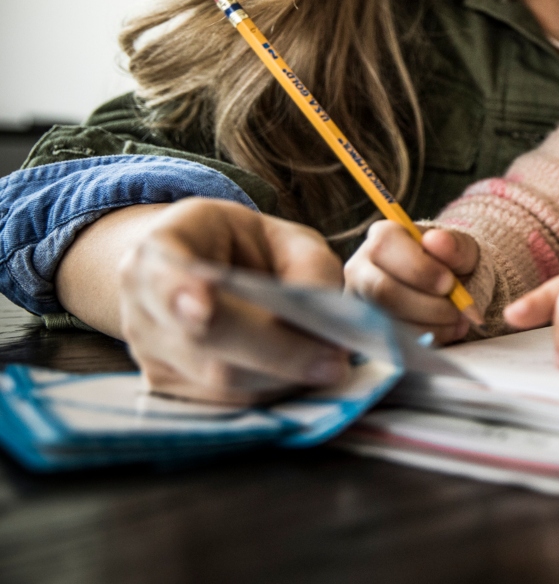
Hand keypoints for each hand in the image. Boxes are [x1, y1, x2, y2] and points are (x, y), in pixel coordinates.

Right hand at [114, 198, 349, 404]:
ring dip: (282, 378)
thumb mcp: (287, 237)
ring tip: (327, 365)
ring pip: (219, 381)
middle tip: (334, 361)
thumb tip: (327, 325)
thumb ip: (310, 269)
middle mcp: (141, 302)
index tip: (202, 310)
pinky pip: (224, 403)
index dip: (181, 293)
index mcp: (162, 247)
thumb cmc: (250, 248)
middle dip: (276, 353)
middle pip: (205, 340)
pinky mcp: (166, 388)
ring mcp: (147, 351)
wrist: (203, 267)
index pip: (165, 274)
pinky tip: (299, 375)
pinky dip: (270, 392)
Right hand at [344, 222, 478, 343]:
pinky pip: (389, 341)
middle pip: (381, 290)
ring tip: (457, 321)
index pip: (385, 247)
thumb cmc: (450, 263)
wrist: (447, 288)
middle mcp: (360, 267)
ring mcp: (358, 300)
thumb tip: (437, 240)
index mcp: (382, 236)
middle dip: (426, 305)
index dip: (419, 269)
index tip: (449, 283)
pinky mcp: (364, 328)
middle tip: (456, 310)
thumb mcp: (461, 249)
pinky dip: (423, 339)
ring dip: (428, 325)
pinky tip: (446, 331)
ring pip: (385, 320)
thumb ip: (455, 244)